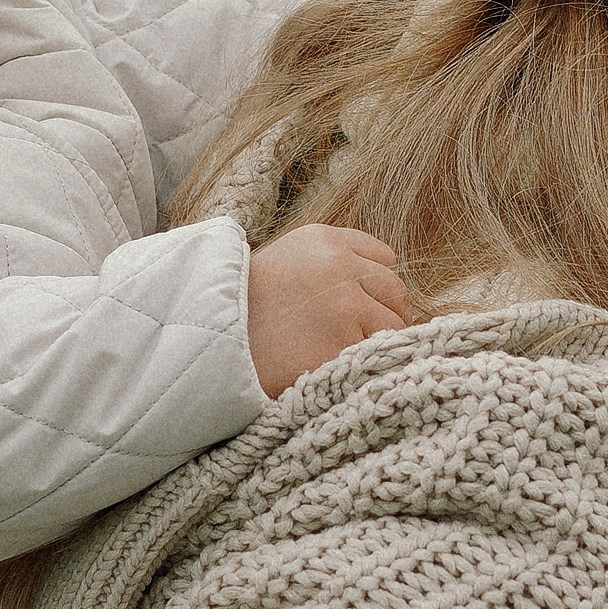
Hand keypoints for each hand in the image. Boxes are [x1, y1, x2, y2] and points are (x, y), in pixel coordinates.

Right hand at [244, 225, 420, 399]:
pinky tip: (332, 368)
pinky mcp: (341, 345)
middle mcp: (340, 266)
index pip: (385, 260)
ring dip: (374, 343)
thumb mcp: (288, 260)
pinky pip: (372, 357)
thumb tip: (383, 284)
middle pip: (396, 293)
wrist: (210, 340)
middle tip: (358, 336)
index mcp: (326, 241)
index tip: (358, 306)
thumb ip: (333, 261)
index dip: (375, 287)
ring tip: (342, 353)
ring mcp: (344, 307)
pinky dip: (358, 366)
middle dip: (385, 316)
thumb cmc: (249, 306)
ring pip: (393, 327)